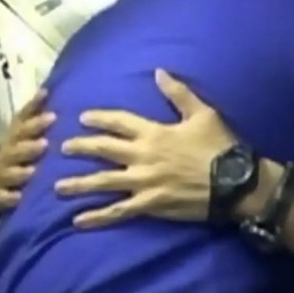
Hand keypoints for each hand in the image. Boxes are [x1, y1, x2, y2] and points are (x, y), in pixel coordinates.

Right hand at [0, 89, 55, 210]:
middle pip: (14, 150)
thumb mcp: (23, 132)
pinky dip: (8, 197)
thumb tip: (46, 91)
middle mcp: (4, 155)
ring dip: (19, 172)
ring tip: (34, 172)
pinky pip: (0, 197)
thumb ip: (33, 113)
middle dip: (28, 147)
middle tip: (45, 144)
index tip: (53, 116)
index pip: (21, 126)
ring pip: (7, 173)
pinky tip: (19, 198)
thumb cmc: (18, 151)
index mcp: (13, 138)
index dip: (35, 121)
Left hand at [55, 69, 235, 227]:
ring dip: (79, 184)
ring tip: (58, 187)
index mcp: (154, 132)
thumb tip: (159, 72)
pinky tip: (79, 220)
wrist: (235, 182)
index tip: (82, 118)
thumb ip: (178, 93)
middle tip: (62, 149)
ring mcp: (144, 182)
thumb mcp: (203, 113)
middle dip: (81, 148)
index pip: (118, 121)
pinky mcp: (150, 204)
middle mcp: (143, 156)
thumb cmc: (221, 146)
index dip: (99, 118)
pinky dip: (98, 216)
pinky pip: (119, 211)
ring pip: (104, 181)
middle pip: (103, 149)